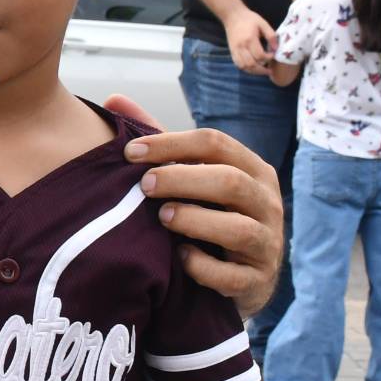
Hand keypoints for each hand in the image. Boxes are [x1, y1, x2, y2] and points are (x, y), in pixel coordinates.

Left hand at [125, 128, 283, 316]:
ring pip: (238, 228)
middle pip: (230, 180)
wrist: (237, 279)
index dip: (170, 144)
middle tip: (143, 185)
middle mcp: (267, 203)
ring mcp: (267, 244)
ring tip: (161, 216)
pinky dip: (202, 266)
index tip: (130, 152)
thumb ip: (157, 143)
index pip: (215, 143)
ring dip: (194, 220)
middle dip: (181, 179)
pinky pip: (232, 276)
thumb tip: (113, 98)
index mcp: (252, 169)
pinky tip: (179, 258)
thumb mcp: (189, 177)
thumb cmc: (207, 215)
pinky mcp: (257, 282)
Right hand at [222, 8, 276, 74]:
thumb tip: (276, 49)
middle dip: (262, 70)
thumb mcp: (263, 23)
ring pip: (244, 67)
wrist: (232, 16)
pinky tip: (253, 68)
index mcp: (250, 39)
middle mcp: (241, 47)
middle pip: (251, 64)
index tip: (272, 55)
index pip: (260, 56)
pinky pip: (238, 64)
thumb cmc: (249, 19)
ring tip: (262, 71)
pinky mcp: (232, 52)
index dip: (268, 58)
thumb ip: (271, 36)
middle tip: (270, 70)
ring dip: (254, 72)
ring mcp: (235, 50)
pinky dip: (246, 69)